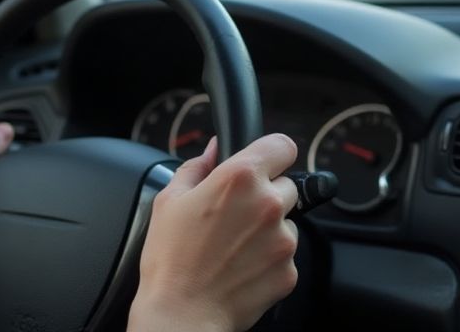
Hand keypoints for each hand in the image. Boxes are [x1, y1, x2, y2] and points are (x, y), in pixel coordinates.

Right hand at [128, 134, 299, 331]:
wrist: (181, 315)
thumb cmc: (171, 260)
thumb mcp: (170, 201)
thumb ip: (197, 167)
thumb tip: (213, 150)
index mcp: (240, 178)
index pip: (282, 146)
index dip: (273, 154)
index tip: (266, 163)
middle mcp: (268, 204)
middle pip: (287, 186)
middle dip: (267, 196)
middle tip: (237, 216)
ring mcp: (283, 239)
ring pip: (288, 222)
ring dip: (269, 230)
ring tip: (235, 247)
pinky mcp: (289, 270)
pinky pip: (286, 256)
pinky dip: (269, 260)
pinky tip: (241, 267)